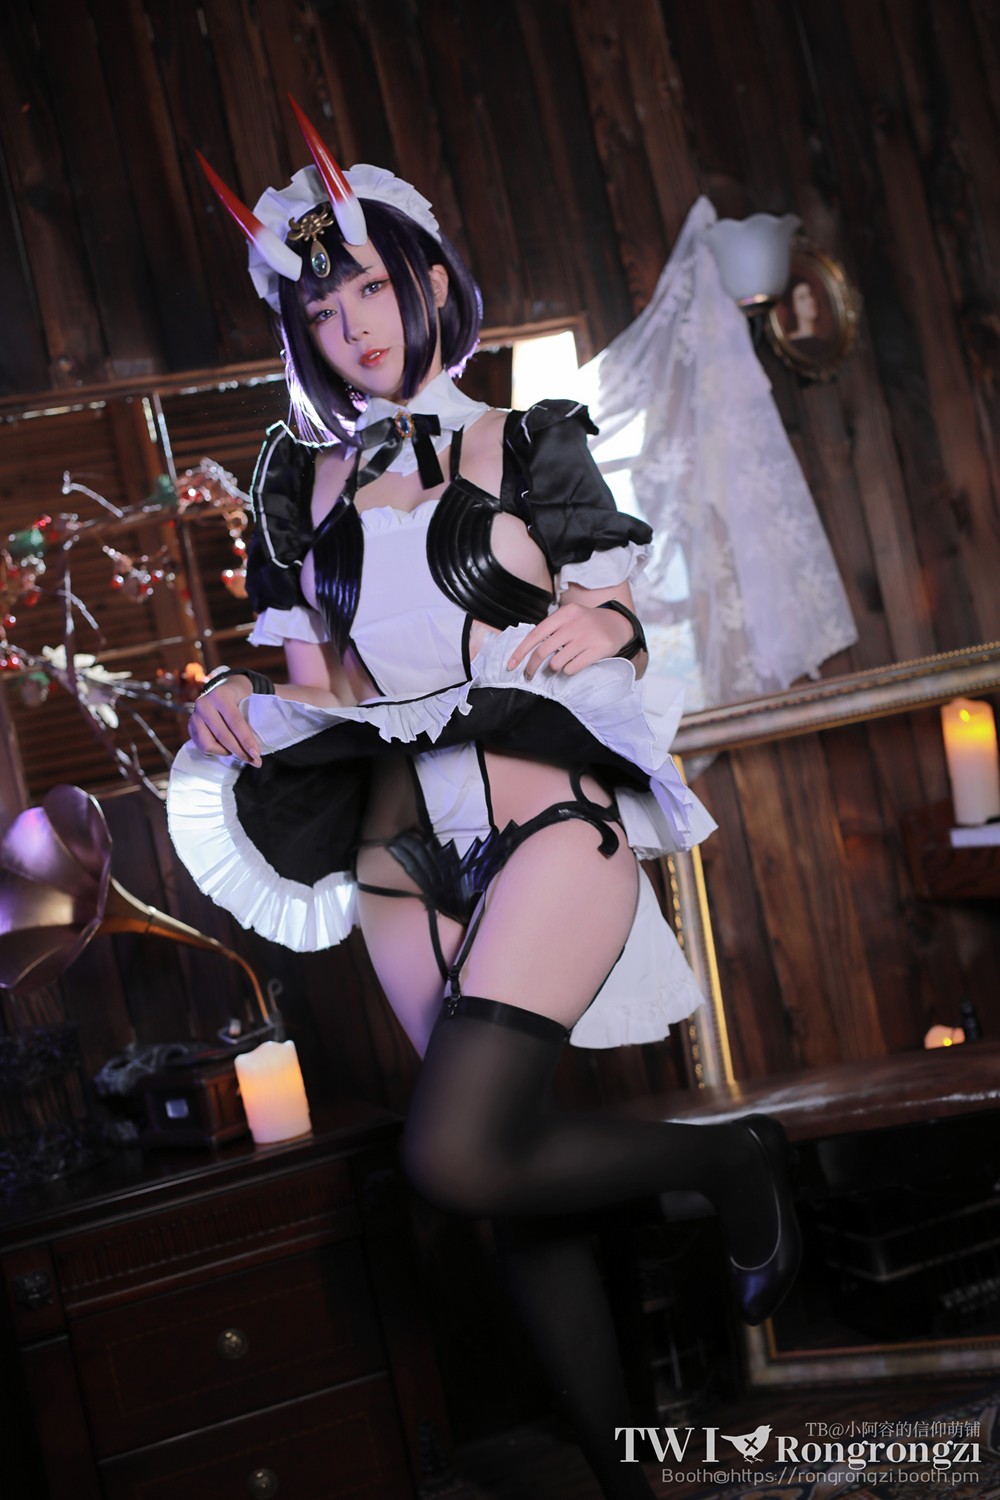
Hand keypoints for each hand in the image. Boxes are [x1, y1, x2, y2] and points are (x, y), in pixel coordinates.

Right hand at [188, 676, 261, 765]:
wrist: (225, 688)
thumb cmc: (243, 697)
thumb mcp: (250, 700)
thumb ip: (256, 717)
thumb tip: (264, 744)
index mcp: (221, 695)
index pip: (235, 722)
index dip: (246, 740)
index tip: (257, 755)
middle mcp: (204, 704)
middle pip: (223, 736)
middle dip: (240, 752)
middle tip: (255, 761)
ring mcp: (194, 716)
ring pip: (209, 745)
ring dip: (226, 752)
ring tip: (239, 751)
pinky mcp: (190, 727)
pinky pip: (202, 747)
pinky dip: (217, 751)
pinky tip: (227, 749)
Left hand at [506, 602, 634, 679]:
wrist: (618, 624)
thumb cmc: (586, 623)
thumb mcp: (569, 618)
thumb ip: (552, 630)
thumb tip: (527, 652)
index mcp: (564, 613)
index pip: (536, 634)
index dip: (521, 652)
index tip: (511, 665)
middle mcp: (574, 623)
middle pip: (543, 651)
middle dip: (532, 667)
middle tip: (529, 675)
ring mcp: (587, 637)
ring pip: (557, 663)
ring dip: (554, 669)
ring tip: (559, 665)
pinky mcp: (598, 650)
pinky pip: (572, 668)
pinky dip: (568, 671)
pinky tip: (573, 665)